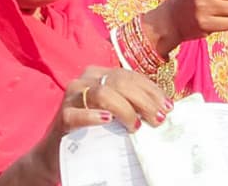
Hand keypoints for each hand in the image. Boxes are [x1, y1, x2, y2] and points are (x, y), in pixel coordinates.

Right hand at [29, 66, 168, 177]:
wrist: (59, 152)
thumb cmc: (93, 129)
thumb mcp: (115, 112)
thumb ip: (134, 104)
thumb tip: (164, 108)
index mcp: (101, 74)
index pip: (131, 76)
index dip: (152, 90)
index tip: (168, 107)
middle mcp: (85, 79)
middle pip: (120, 82)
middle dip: (144, 101)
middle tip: (158, 119)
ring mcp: (71, 96)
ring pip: (102, 93)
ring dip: (124, 109)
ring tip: (136, 125)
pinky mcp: (61, 116)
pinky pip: (77, 113)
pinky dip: (93, 116)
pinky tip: (107, 120)